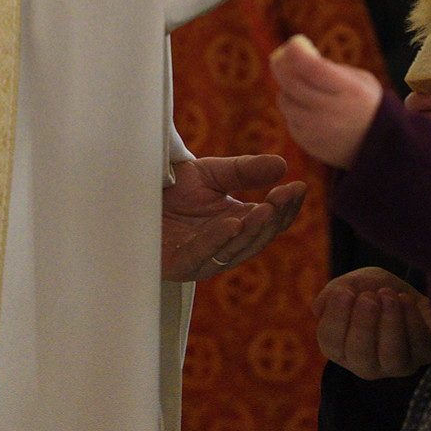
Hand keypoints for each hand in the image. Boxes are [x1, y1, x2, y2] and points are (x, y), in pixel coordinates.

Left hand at [162, 154, 307, 281]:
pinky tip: (232, 224)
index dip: (286, 206)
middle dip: (272, 218)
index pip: (271, 220)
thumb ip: (244, 172)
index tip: (298, 187)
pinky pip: (203, 255)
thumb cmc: (172, 187)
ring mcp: (204, 259)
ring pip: (235, 249)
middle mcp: (225, 245)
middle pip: (258, 237)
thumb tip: (283, 165)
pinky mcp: (180, 266)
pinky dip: (218, 240)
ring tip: (264, 211)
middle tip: (282, 198)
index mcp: (238, 224)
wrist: (131, 194)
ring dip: (251, 230)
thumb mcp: (212, 174)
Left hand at [269, 39, 382, 168]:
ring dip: (288, 89)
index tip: (293, 43)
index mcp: (350, 91)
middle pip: (292, 83)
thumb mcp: (357, 79)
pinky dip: (294, 109)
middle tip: (280, 57)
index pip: (313, 68)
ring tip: (302, 87)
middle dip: (281, 65)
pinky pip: (289, 118)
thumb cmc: (363, 102)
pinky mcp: (307, 142)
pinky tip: (308, 108)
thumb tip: (293, 54)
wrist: (377, 144)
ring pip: (285, 100)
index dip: (296, 53)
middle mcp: (332, 112)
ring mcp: (318, 130)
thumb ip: (328, 67)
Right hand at [313, 268, 430, 378]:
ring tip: (387, 294)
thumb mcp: (353, 284)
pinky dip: (411, 320)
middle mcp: (366, 364)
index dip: (336, 317)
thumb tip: (317, 309)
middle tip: (368, 296)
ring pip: (391, 355)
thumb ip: (333, 293)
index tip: (344, 291)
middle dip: (363, 324)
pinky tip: (405, 298)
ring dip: (389, 323)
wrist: (412, 295)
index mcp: (341, 347)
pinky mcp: (423, 358)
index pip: (330, 342)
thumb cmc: (375, 291)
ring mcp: (396, 365)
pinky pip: (417, 345)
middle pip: (359, 355)